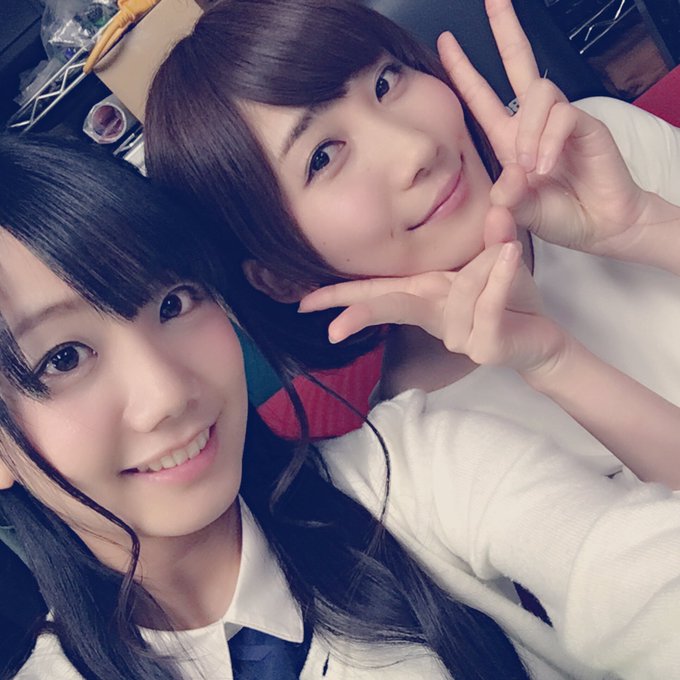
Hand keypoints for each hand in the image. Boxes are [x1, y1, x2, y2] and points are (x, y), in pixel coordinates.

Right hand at [300, 209, 566, 376]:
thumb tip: (495, 210)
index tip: (305, 302)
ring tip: (509, 255)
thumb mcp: (493, 261)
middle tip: (334, 329)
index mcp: (425, 297)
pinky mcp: (484, 346)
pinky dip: (498, 277)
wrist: (541, 336)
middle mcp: (434, 318)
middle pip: (391, 308)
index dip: (340, 298)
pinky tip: (508, 254)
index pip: (376, 293)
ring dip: (487, 267)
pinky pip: (486, 304)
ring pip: (460, 292)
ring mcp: (457, 336)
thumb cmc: (509, 298)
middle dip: (362, 314)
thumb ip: (489, 235)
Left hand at [437, 0, 651, 259]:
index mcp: (509, 138)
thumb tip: (508, 179)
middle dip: (505, 29)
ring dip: (529, 130)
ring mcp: (560, 120)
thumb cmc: (559, 215)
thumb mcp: (522, 212)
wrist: (598, 226)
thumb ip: (509, 200)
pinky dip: (549, 140)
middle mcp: (532, 123)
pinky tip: (546, 165)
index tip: (446, 42)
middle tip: (494, 0)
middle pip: (519, 63)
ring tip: (531, 167)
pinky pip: (563, 115)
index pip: (482, 96)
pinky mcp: (586, 124)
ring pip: (538, 93)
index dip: (464, 69)